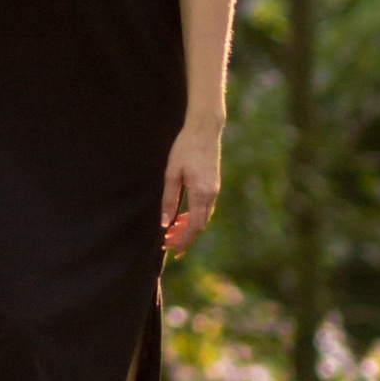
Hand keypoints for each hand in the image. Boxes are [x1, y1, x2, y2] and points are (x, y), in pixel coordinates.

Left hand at [161, 122, 222, 259]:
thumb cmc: (185, 148)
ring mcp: (214, 190)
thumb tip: (165, 224)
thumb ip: (169, 200)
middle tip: (167, 246)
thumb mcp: (172, 174)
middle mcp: (211, 195)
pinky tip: (181, 218)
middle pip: (199, 226)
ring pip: (203, 218)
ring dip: (188, 229)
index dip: (183, 241)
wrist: (204, 130)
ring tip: (171, 234)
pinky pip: (204, 209)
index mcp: (201, 193)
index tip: (171, 250)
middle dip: (184, 238)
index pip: (194, 226)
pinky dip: (193, 217)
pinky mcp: (214, 185)